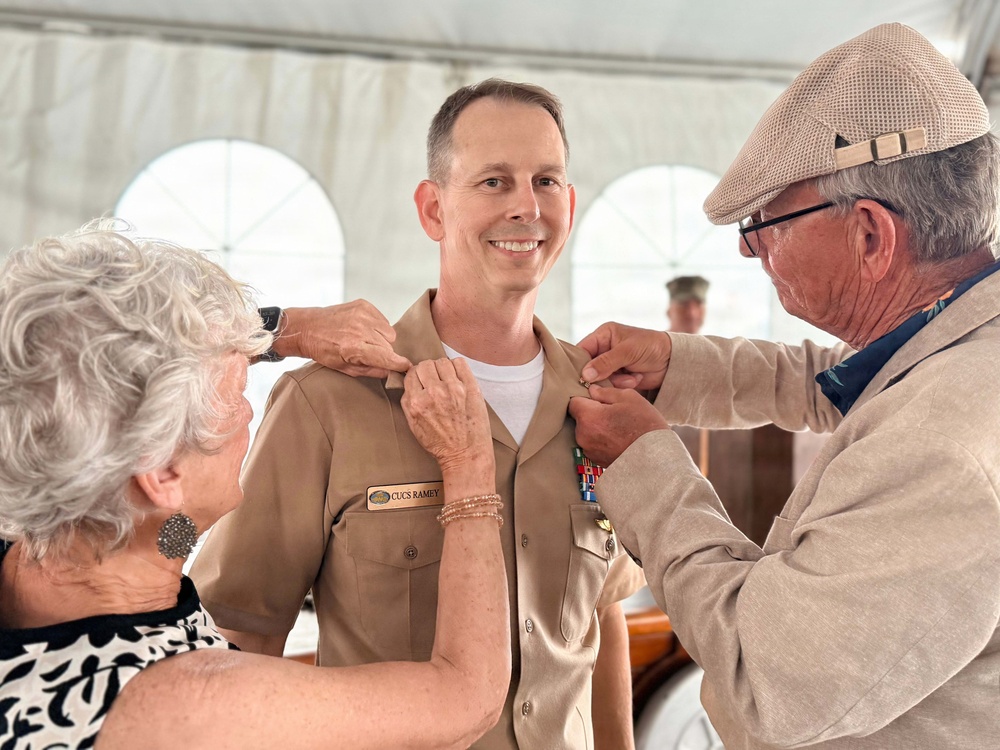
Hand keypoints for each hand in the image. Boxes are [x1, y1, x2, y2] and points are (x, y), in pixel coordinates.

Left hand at [275, 301, 411, 376]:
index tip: (407, 367)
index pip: (387, 357)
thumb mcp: (345, 368)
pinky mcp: (364, 305)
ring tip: (365, 340)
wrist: (307, 327)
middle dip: (384, 352)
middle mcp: (360, 329)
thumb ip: (371, 370)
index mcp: (355, 348)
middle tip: (369, 353)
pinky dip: (377, 326)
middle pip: (390, 346)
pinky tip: (362, 329)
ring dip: (382, 338)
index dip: (399, 364)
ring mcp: (363, 314)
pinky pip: (383, 320)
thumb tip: (391, 371)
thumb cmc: (324, 350)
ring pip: (389, 333)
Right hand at [401, 358, 493, 477]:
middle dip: (428, 372)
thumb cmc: (440, 443)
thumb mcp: (413, 425)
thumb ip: (408, 402)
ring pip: (442, 362)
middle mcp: (434, 393)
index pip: (411, 373)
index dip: (416, 376)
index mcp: (416, 403)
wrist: (465, 454)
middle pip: (426, 365)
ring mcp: (454, 389)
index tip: (422, 381)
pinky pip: (460, 362)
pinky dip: (457, 367)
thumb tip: (410, 381)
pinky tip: (457, 378)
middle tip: (434, 381)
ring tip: (447, 381)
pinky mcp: (470, 387)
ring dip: (443, 369)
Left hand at [569, 385, 669, 466]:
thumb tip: (592, 390)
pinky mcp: (596, 460)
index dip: (585, 398)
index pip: (574, 402)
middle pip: (580, 418)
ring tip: (618, 428)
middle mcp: (583, 436)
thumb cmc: (645, 425)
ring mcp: (589, 451)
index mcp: (588, 417)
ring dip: (597, 428)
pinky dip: (602, 441)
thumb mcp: (629, 397)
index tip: (598, 399)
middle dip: (592, 414)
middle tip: (613, 414)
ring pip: (587, 432)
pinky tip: (618, 440)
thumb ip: (605, 391)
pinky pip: (594, 445)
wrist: (657, 457)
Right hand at [578, 322, 671, 389]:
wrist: (672, 361)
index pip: (582, 349)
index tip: (580, 376)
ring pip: (599, 379)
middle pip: (588, 367)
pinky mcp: (618, 377)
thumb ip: (605, 362)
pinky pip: (611, 386)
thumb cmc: (651, 346)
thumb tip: (585, 375)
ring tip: (632, 376)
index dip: (578, 363)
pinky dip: (623, 385)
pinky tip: (636, 378)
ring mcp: (611, 365)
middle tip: (608, 380)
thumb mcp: (628, 351)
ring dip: (615, 382)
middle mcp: (604, 349)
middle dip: (599, 376)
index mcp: (604, 335)